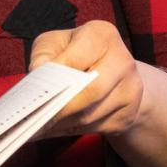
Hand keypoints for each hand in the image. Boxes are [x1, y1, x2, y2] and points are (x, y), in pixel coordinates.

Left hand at [30, 21, 146, 137]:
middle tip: (35, 118)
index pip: (75, 60)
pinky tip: (55, 128)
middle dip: (60, 108)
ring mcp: (131, 90)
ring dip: (63, 123)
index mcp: (102, 36)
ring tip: (39, 126)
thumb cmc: (75, 52)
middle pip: (90, 92)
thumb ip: (43, 55)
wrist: (113, 70)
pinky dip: (72, 130)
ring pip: (92, 115)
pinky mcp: (129, 114)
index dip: (54, 77)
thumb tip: (38, 75)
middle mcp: (123, 61)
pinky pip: (96, 127)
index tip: (35, 91)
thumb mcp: (55, 43)